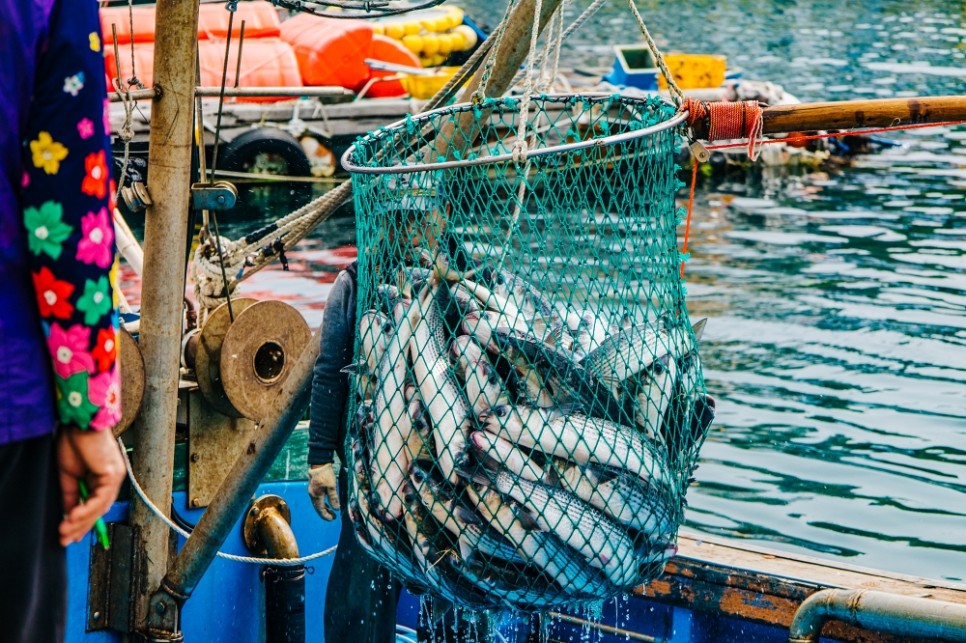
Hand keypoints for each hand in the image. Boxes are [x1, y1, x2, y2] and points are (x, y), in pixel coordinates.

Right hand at [56, 427, 124, 546]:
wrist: (78, 425)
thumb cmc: (74, 443)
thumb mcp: (69, 475)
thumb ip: (71, 495)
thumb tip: (69, 515)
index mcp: (104, 478)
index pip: (97, 506)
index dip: (84, 522)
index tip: (70, 536)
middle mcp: (113, 478)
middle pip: (99, 509)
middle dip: (81, 526)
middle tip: (65, 540)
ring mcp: (115, 476)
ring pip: (100, 507)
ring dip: (81, 521)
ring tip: (64, 531)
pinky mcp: (113, 474)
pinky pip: (101, 498)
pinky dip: (87, 509)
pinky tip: (72, 516)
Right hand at [307, 463, 339, 520]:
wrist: (319, 464)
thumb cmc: (326, 475)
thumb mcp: (332, 486)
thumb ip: (333, 498)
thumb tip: (336, 508)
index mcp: (316, 496)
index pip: (321, 509)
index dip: (326, 515)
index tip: (333, 519)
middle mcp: (312, 495)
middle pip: (318, 508)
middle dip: (325, 514)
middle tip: (333, 517)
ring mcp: (311, 492)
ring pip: (317, 504)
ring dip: (324, 509)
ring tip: (331, 512)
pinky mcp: (313, 488)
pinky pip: (317, 499)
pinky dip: (322, 503)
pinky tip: (327, 504)